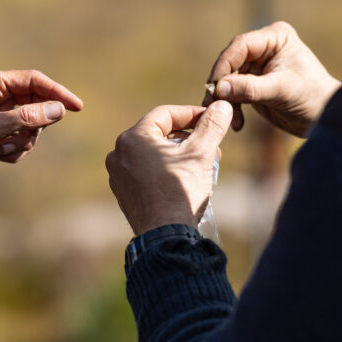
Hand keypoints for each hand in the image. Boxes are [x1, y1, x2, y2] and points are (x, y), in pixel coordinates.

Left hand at [0, 70, 82, 184]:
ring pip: (31, 125)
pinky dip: (15, 150)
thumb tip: (60, 110)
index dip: (57, 92)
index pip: (33, 81)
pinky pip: (22, 139)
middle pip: (35, 104)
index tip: (77, 107)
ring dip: (24, 141)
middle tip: (28, 136)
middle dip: (35, 125)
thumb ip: (28, 117)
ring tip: (5, 150)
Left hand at [106, 101, 232, 235]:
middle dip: (188, 137)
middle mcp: (119, 153)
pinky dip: (165, 170)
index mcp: (133, 138)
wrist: (164, 236)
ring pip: (153, 154)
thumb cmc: (180, 192)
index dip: (192, 114)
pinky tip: (184, 181)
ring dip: (178, 154)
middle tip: (211, 146)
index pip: (166, 114)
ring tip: (201, 165)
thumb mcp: (201, 154)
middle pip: (159, 134)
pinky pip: (146, 172)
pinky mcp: (124, 193)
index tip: (212, 120)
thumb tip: (222, 105)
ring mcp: (119, 175)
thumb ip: (211, 126)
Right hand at [202, 22, 341, 137]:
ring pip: (229, 79)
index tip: (215, 86)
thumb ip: (250, 88)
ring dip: (225, 99)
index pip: (241, 45)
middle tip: (213, 105)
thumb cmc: (313, 97)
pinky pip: (234, 93)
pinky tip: (238, 124)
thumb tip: (219, 88)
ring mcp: (258, 66)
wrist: (326, 119)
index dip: (225, 65)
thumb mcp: (282, 91)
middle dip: (222, 85)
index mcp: (276, 37)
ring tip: (228, 119)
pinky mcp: (254, 84)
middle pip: (231, 62)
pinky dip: (233, 107)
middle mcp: (265, 47)